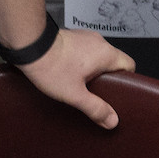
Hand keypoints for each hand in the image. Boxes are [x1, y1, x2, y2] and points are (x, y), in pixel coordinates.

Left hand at [14, 26, 134, 130]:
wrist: (29, 45)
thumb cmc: (51, 66)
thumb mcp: (75, 94)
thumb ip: (96, 108)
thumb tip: (112, 120)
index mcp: (106, 54)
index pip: (129, 65)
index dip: (126, 80)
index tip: (116, 92)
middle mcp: (99, 42)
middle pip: (113, 61)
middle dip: (106, 78)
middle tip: (95, 92)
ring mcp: (85, 36)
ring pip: (98, 56)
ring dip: (92, 69)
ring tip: (79, 83)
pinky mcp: (72, 36)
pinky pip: (84, 50)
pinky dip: (81, 61)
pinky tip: (68, 72)